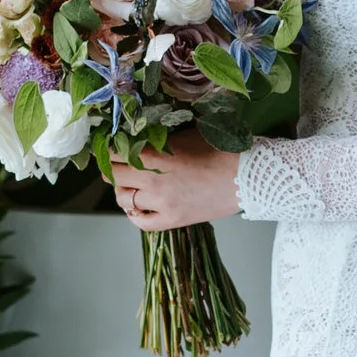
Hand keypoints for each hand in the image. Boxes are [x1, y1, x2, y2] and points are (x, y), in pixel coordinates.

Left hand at [112, 138, 243, 231]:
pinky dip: (134, 214)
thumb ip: (158, 136)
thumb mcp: (185, 134)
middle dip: (112, 168)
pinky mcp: (172, 220)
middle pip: (113, 177)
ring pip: (123, 200)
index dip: (109, 149)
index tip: (111, 146)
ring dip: (123, 190)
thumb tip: (136, 134)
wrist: (247, 177)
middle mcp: (154, 182)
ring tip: (131, 184)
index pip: (114, 153)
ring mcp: (162, 204)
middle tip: (117, 163)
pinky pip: (140, 222)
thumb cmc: (220, 151)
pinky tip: (139, 205)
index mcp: (156, 157)